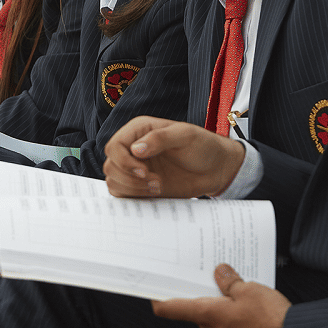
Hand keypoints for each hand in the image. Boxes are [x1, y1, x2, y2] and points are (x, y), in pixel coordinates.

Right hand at [103, 117, 244, 197]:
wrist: (216, 169)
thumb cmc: (203, 146)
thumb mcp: (185, 135)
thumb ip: (160, 138)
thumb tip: (135, 149)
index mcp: (140, 131)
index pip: (115, 146)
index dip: (124, 161)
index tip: (143, 171)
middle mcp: (134, 148)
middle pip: (111, 165)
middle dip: (130, 178)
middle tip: (155, 181)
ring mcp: (136, 167)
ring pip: (113, 180)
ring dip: (132, 188)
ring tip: (157, 186)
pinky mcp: (140, 184)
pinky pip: (122, 193)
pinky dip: (133, 196)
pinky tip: (153, 193)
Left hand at [152, 264, 290, 327]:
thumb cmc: (271, 320)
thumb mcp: (248, 290)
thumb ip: (230, 281)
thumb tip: (220, 272)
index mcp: (207, 314)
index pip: (169, 308)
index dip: (157, 296)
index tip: (153, 286)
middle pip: (192, 308)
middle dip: (198, 290)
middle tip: (202, 273)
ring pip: (210, 315)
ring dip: (216, 300)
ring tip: (228, 283)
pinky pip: (225, 322)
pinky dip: (229, 310)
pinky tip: (242, 299)